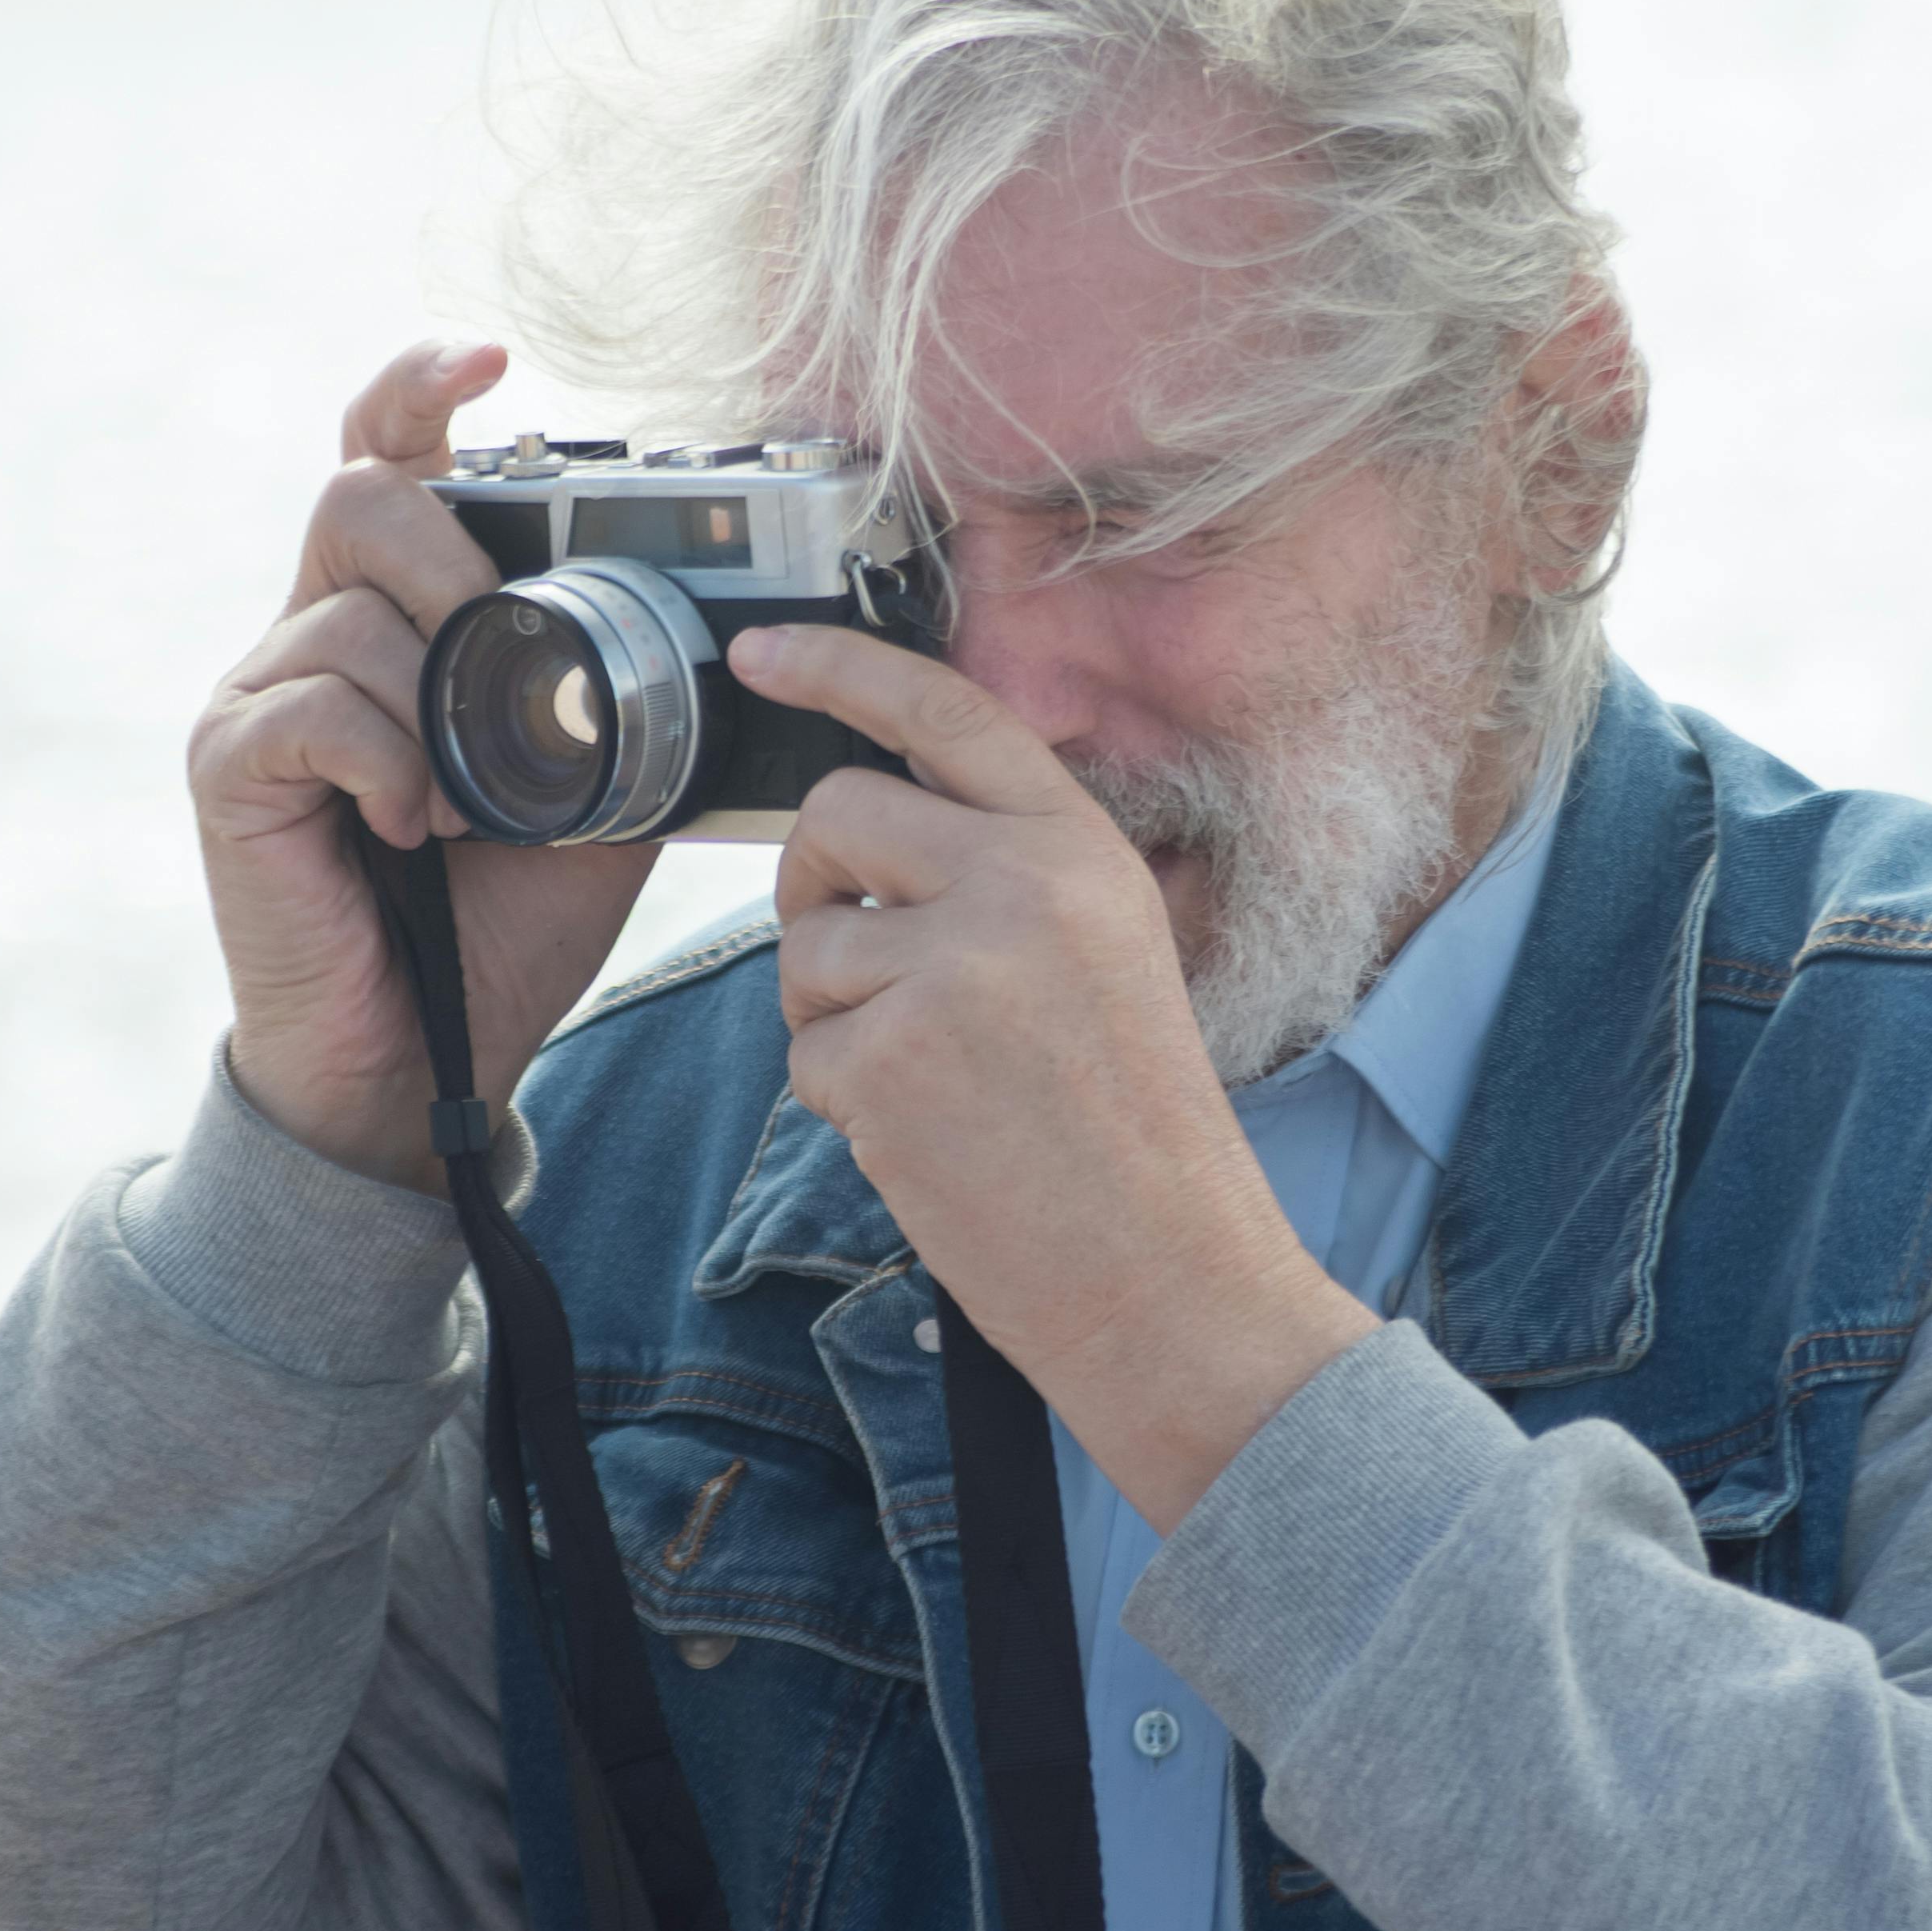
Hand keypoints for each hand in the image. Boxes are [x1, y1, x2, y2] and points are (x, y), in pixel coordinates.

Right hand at [189, 341, 655, 1188]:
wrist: (423, 1059)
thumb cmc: (499, 922)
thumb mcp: (601, 794)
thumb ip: (624, 701)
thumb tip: (715, 628)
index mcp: (401, 617)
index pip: (386, 455)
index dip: (420, 387)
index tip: (487, 357)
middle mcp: (317, 631)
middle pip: (357, 496)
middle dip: (450, 557)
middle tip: (500, 650)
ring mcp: (262, 693)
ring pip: (349, 611)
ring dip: (432, 701)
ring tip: (460, 805)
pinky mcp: (229, 764)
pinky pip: (316, 705)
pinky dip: (388, 762)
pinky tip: (411, 827)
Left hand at [749, 630, 1375, 1531]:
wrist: (1170, 1277)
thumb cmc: (1137, 1134)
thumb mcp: (1111, 956)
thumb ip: (1010, 874)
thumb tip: (869, 830)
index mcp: (1081, 850)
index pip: (944, 712)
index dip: (839, 665)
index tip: (761, 652)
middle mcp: (1019, 888)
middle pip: (835, 814)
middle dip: (811, 881)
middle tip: (850, 956)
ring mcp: (951, 971)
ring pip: (808, 943)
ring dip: (834, 1014)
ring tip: (931, 1080)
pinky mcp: (889, 1062)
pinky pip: (805, 1051)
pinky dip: (843, 1100)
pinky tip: (927, 1137)